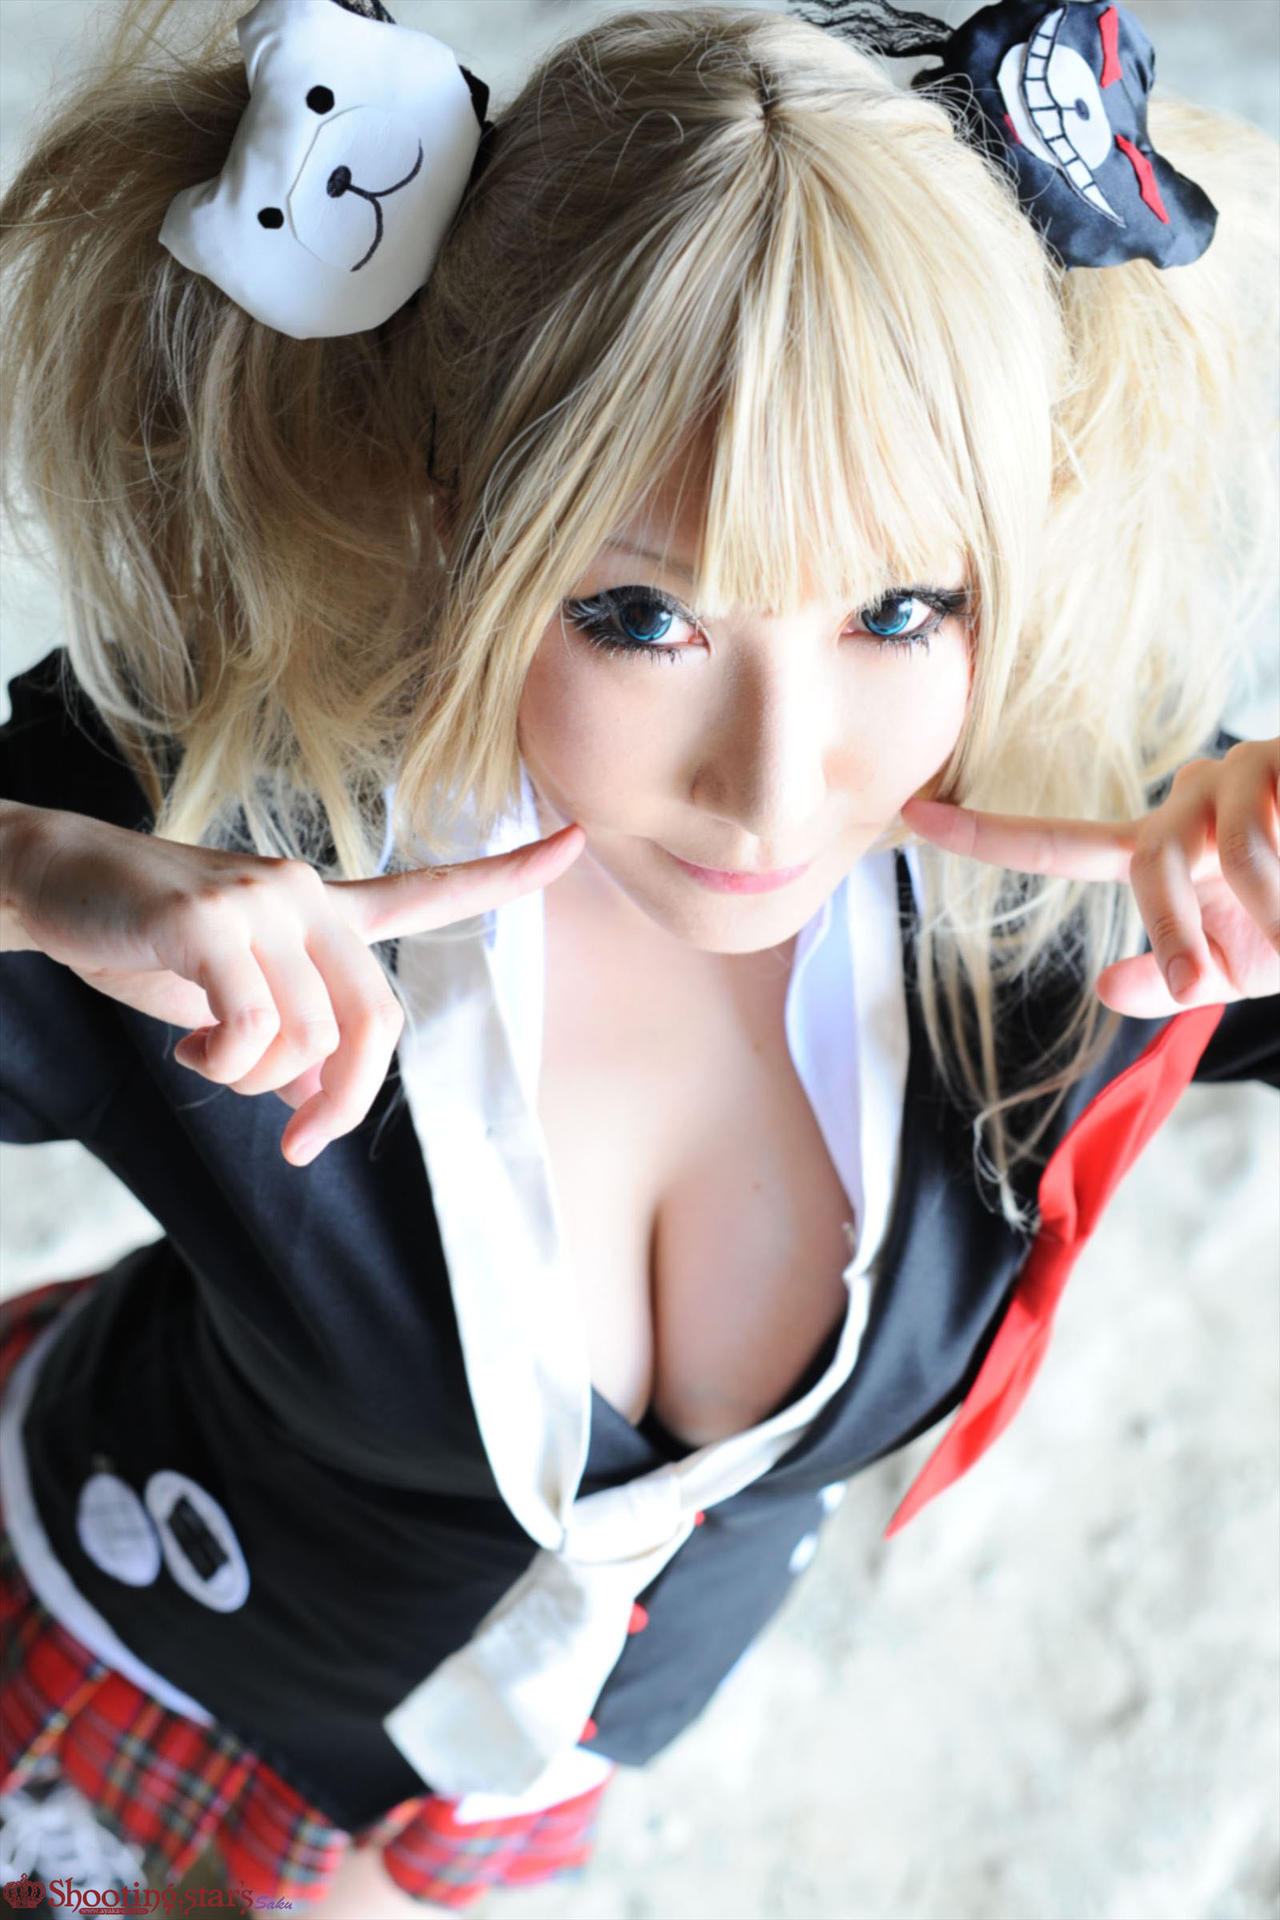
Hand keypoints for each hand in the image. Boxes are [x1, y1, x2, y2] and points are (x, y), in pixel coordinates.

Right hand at [6, 803, 585, 1163]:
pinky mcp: (206, 918)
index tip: (577, 842)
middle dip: (347, 1101)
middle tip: (301, 1143)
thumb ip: (287, 1032)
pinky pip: (252, 1028)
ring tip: (205, 1057)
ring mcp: (259, 900)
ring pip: (306, 1039)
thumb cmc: (142, 941)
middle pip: (377, 1021)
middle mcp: (305, 893)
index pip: (430, 891)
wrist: (49, 882)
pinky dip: (224, 1064)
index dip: (507, 874)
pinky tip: (190, 1047)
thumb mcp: (227, 992)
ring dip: (255, 1083)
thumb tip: (315, 1097)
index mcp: (322, 909)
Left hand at [900, 738, 1279, 1016]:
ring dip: (1271, 918)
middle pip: (1148, 865)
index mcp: (1162, 851)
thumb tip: (1104, 985)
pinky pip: (1270, 837)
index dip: (986, 834)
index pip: (1060, 845)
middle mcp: (1187, 800)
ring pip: (1225, 855)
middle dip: (1181, 933)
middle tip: (1205, 984)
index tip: (913, 814)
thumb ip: (1181, 974)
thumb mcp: (1247, 963)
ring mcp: (1239, 770)